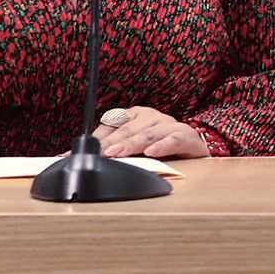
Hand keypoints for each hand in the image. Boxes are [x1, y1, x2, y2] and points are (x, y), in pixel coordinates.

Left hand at [93, 106, 212, 159]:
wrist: (194, 153)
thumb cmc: (160, 150)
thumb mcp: (134, 149)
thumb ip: (114, 151)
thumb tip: (82, 158)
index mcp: (136, 115)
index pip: (111, 124)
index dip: (95, 138)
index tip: (80, 152)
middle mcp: (151, 116)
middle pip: (127, 129)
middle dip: (110, 142)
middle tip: (97, 154)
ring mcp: (169, 124)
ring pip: (148, 133)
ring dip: (131, 144)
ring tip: (116, 153)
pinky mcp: (187, 136)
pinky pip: (173, 140)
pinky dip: (162, 146)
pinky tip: (152, 152)